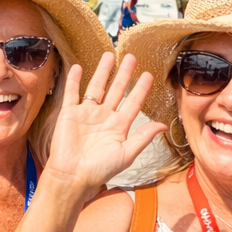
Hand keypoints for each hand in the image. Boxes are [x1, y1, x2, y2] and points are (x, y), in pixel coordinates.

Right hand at [44, 53, 165, 197]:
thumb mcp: (126, 154)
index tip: (148, 75)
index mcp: (119, 127)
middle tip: (131, 57)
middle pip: (116, 90)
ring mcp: (86, 114)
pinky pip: (72, 93)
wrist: (72, 176)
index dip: (140, 89)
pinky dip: (74, 80)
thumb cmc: (99, 169)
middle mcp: (103, 117)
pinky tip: (77, 67)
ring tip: (109, 55)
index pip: (133, 103)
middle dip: (124, 74)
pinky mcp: (68, 114)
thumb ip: (143, 138)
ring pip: (96, 87)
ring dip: (102, 71)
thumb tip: (163, 125)